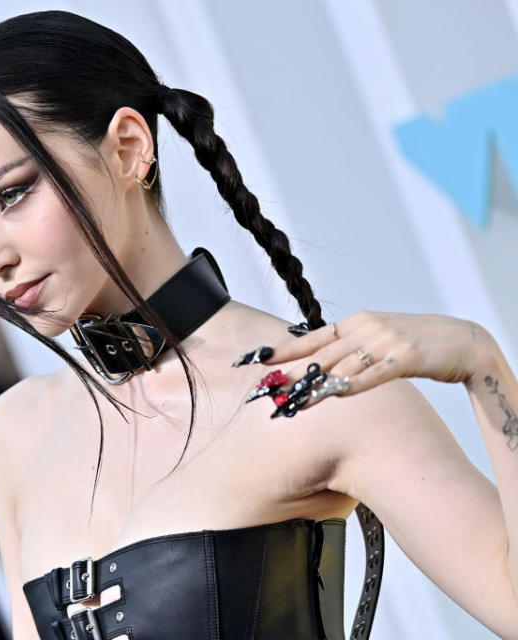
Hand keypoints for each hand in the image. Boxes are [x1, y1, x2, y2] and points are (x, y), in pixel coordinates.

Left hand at [235, 311, 498, 417]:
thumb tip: (321, 367)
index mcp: (357, 322)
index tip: (260, 361)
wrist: (464, 340)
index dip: (286, 350)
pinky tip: (333, 393)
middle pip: (321, 355)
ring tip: (290, 402)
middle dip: (291, 374)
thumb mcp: (378, 339)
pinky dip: (352, 384)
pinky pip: (372, 373)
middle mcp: (367, 328)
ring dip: (313, 386)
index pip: (313, 338)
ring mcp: (386, 341)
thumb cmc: (417, 343)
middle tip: (266, 389)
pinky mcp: (405, 356)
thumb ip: (351, 350)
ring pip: (341, 367)